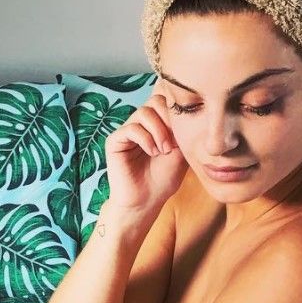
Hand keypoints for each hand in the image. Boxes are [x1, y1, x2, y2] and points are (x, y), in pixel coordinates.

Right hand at [103, 77, 187, 214]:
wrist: (146, 201)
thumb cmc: (163, 180)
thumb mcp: (180, 151)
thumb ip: (181, 129)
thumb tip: (187, 110)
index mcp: (155, 125)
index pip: (166, 102)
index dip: (176, 115)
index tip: (183, 136)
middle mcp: (140, 125)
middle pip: (154, 101)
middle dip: (168, 120)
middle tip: (173, 144)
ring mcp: (126, 132)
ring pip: (143, 112)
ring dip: (158, 131)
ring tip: (163, 151)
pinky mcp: (114, 141)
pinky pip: (131, 128)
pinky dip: (145, 138)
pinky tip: (152, 152)